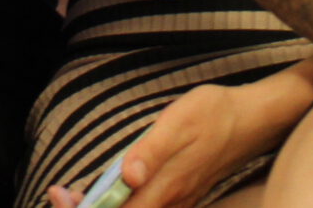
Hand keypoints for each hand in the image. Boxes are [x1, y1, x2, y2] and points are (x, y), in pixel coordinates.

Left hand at [46, 74, 312, 207]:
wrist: (252, 119)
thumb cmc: (214, 113)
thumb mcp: (179, 121)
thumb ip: (150, 150)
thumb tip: (127, 176)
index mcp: (165, 187)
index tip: (60, 193)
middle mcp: (170, 202)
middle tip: (61, 193)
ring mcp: (177, 201)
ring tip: (75, 194)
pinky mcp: (180, 195)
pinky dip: (119, 204)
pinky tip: (108, 191)